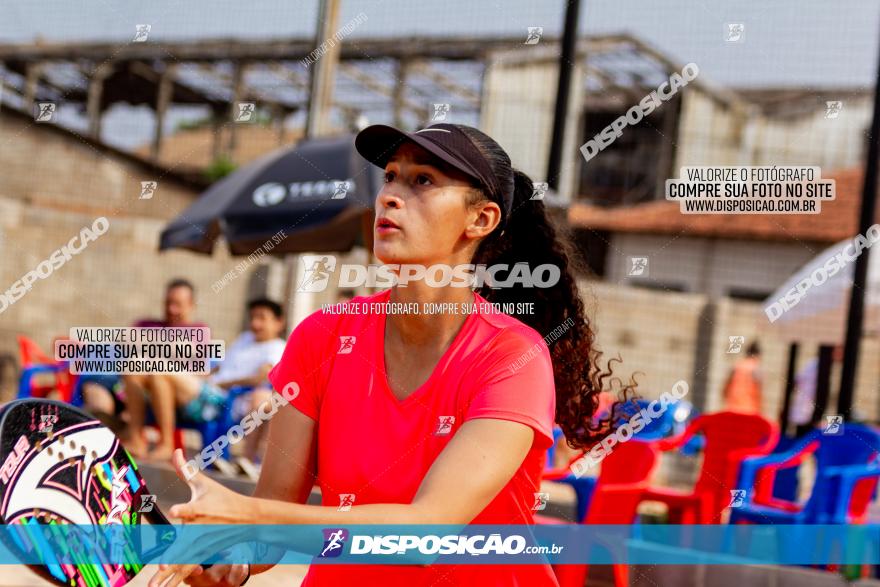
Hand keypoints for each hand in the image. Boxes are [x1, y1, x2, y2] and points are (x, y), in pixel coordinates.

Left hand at [148, 451, 254, 585]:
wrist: (246, 518)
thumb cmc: (222, 498)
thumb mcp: (205, 483)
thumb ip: (186, 470)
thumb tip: (175, 451)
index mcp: (202, 509)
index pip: (192, 509)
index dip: (183, 510)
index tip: (176, 511)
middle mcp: (201, 529)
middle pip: (184, 543)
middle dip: (173, 556)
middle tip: (161, 566)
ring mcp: (202, 544)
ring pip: (183, 561)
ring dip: (170, 575)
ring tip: (154, 584)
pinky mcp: (203, 553)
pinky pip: (187, 569)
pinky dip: (176, 580)